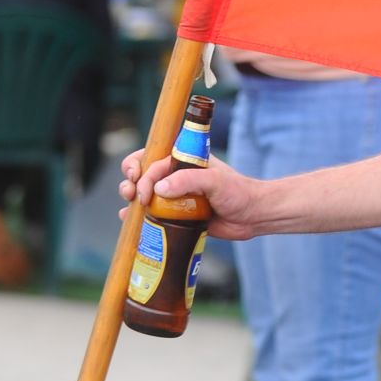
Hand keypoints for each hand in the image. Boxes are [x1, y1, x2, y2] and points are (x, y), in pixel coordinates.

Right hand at [118, 148, 263, 240]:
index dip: (142, 172)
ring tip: (128, 207)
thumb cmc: (238, 192)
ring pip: (144, 193)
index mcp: (185, 161)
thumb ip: (189, 180)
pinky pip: (151, 214)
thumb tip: (160, 188)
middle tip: (131, 194)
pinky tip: (128, 220)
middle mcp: (177, 177)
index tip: (141, 189)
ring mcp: (175, 196)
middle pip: (143, 172)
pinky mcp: (176, 216)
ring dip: (130, 198)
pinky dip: (137, 216)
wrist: (252, 216)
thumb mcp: (215, 181)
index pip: (154, 161)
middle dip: (131, 180)